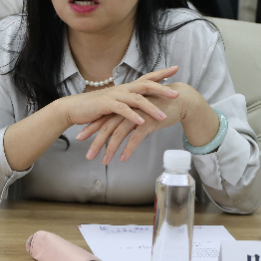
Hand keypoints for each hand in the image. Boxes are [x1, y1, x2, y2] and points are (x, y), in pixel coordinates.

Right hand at [60, 66, 180, 133]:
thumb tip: (143, 107)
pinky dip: (133, 116)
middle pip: (146, 86)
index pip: (146, 78)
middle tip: (177, 94)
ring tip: (163, 117)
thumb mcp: (115, 104)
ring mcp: (114, 96)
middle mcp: (122, 89)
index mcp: (126, 88)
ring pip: (137, 100)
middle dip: (162, 89)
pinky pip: (122, 110)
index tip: (176, 68)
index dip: (161, 73)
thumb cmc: (95, 107)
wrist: (74, 108)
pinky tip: (142, 122)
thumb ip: (129, 104)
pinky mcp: (105, 105)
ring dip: (151, 108)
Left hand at [77, 81, 215, 164]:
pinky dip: (128, 149)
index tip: (80, 138)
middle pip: (107, 127)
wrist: (180, 99)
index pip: (103, 118)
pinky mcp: (149, 121)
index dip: (92, 128)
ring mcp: (137, 115)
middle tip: (88, 156)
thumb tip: (120, 130)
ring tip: (104, 161)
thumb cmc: (160, 105)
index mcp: (124, 106)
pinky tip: (123, 159)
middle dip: (96, 142)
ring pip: (119, 133)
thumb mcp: (140, 111)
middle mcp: (128, 109)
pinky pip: (135, 137)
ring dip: (110, 149)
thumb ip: (130, 119)